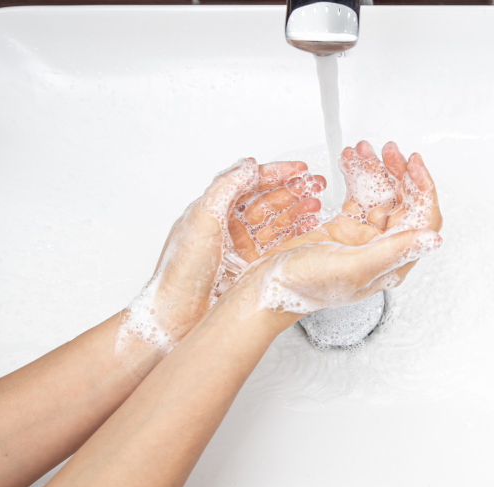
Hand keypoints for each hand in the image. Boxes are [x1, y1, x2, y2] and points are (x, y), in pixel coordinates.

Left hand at [119, 158, 323, 352]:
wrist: (176, 316)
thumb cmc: (181, 272)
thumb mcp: (201, 218)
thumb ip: (225, 187)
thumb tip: (247, 164)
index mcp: (215, 210)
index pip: (251, 183)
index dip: (277, 174)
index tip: (299, 170)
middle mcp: (229, 227)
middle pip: (267, 201)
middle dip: (293, 191)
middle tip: (316, 186)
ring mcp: (241, 248)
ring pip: (276, 223)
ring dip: (298, 211)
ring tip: (316, 205)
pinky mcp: (251, 268)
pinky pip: (279, 247)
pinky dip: (296, 236)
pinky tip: (308, 229)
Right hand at [223, 141, 442, 318]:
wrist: (266, 286)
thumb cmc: (304, 287)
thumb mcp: (353, 267)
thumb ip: (393, 251)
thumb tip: (432, 239)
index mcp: (391, 262)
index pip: (422, 220)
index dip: (423, 189)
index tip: (413, 163)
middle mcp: (381, 248)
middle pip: (403, 202)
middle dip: (397, 172)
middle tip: (385, 150)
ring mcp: (362, 237)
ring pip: (380, 194)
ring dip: (374, 169)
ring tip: (362, 150)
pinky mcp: (343, 227)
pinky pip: (357, 195)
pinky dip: (355, 175)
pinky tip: (348, 160)